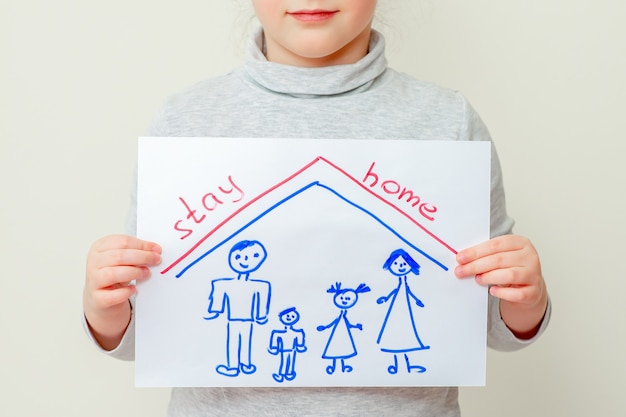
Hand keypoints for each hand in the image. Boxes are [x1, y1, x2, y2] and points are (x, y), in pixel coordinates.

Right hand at [83, 234, 160, 348]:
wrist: (101, 297)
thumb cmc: (115, 274)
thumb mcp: (123, 259)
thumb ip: (136, 252)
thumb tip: (155, 250)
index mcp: (99, 248)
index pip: (121, 242)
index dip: (141, 245)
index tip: (156, 249)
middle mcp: (94, 263)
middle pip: (118, 256)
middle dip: (142, 257)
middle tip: (156, 260)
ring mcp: (93, 281)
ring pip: (113, 274)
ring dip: (134, 272)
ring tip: (147, 273)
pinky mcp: (97, 298)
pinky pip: (111, 295)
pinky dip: (125, 292)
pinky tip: (134, 290)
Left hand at [455, 235, 547, 337]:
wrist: (530, 288)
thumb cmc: (511, 268)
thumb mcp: (502, 256)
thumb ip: (486, 254)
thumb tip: (462, 258)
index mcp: (521, 243)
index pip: (495, 245)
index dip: (475, 252)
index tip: (460, 258)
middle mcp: (530, 257)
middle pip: (499, 260)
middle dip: (476, 265)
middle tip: (461, 271)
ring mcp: (534, 275)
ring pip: (508, 275)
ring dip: (488, 277)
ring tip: (477, 279)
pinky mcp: (534, 292)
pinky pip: (516, 293)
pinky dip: (502, 293)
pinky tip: (492, 291)